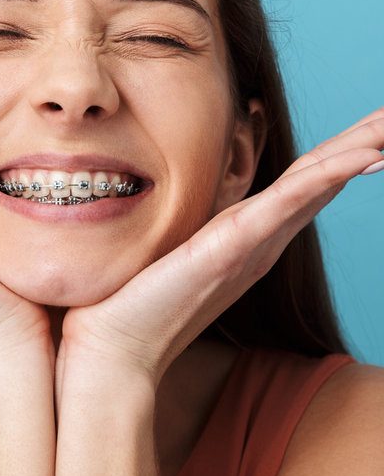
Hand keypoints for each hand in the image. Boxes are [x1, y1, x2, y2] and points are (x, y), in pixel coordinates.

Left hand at [58, 107, 383, 386]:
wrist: (117, 349)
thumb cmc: (136, 302)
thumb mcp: (171, 249)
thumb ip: (190, 227)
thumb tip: (177, 202)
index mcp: (248, 237)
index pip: (303, 183)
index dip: (339, 153)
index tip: (372, 127)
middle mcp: (260, 241)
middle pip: (322, 178)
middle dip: (364, 143)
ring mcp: (251, 245)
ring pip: (316, 184)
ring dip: (360, 149)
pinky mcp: (231, 248)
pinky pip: (286, 204)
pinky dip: (327, 177)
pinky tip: (363, 157)